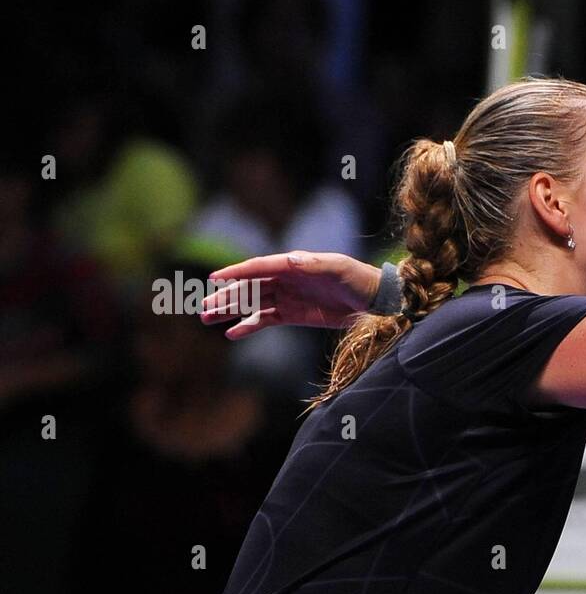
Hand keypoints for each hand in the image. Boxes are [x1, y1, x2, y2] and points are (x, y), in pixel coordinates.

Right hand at [200, 251, 384, 338]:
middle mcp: (285, 279)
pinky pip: (265, 320)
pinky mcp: (293, 315)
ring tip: (209, 318)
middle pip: (249, 288)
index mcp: (292, 264)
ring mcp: (287, 298)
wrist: (373, 300)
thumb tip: (288, 260)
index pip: (258, 268)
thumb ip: (311, 265)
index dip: (236, 273)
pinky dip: (248, 326)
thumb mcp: (336, 268)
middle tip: (204, 308)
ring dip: (231, 311)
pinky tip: (232, 333)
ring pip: (252, 304)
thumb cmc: (357, 278)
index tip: (214, 279)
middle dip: (227, 297)